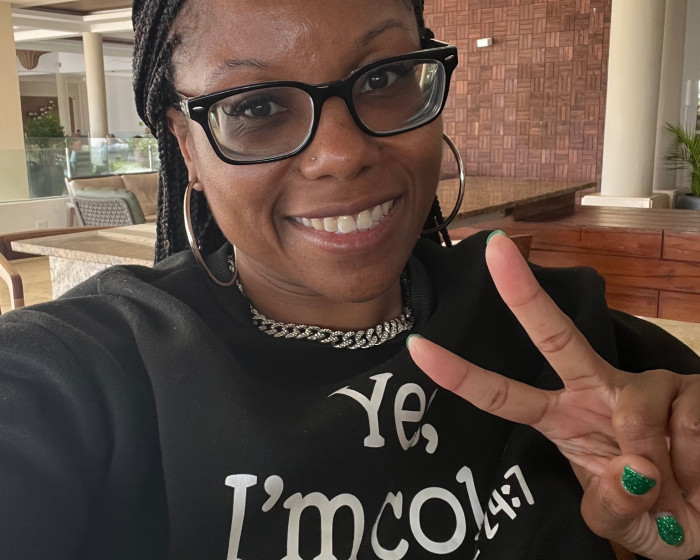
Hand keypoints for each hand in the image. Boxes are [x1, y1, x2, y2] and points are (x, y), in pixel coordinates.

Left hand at [407, 232, 699, 559]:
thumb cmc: (659, 516)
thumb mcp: (622, 523)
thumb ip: (611, 507)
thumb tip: (630, 472)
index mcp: (564, 420)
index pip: (504, 396)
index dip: (460, 375)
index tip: (417, 346)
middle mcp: (597, 392)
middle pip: (554, 337)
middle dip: (522, 293)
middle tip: (493, 247)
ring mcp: (645, 386)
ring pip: (634, 407)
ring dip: (657, 463)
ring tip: (676, 489)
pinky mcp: (691, 387)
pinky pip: (687, 423)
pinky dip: (695, 463)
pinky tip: (698, 472)